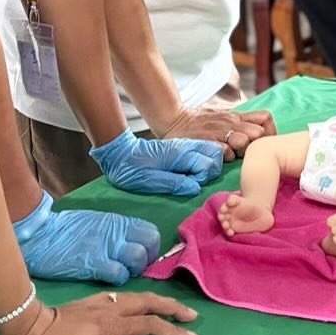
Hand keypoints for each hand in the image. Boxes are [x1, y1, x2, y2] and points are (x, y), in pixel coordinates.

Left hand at [0, 290, 199, 334]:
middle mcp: (111, 311)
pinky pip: (124, 297)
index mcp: (111, 327)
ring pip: (138, 298)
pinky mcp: (92, 302)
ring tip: (174, 308)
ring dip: (159, 302)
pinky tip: (138, 303)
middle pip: (149, 305)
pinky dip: (140, 299)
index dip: (172, 332)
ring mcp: (102, 303)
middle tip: (193, 316)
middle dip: (173, 309)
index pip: (149, 327)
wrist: (24, 326)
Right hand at [14, 190, 160, 284]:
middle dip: (148, 262)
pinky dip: (118, 279)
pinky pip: (118, 274)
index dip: (152, 249)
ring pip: (138, 259)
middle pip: (150, 246)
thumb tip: (133, 247)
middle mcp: (116, 232)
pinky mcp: (93, 263)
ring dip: (134, 271)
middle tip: (135, 272)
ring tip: (123, 277)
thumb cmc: (65, 231)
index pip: (151, 233)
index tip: (145, 259)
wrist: (39, 234)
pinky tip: (110, 281)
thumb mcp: (97, 224)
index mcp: (118, 223)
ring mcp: (106, 247)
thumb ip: (117, 234)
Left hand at [91, 128, 222, 196]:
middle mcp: (185, 146)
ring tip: (192, 177)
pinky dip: (202, 162)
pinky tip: (188, 172)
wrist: (119, 152)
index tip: (188, 184)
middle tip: (194, 181)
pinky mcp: (182, 148)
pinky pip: (201, 152)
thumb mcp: (149, 181)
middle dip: (211, 170)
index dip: (203, 178)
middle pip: (216, 154)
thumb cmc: (131, 168)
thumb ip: (174, 184)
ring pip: (211, 151)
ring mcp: (184, 146)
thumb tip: (196, 188)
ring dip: (207, 166)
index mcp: (179, 154)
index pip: (208, 163)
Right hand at [159, 105, 276, 161]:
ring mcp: (219, 131)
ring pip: (243, 143)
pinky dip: (224, 157)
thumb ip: (241, 121)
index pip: (266, 118)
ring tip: (229, 154)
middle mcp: (231, 122)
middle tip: (244, 152)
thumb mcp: (223, 116)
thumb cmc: (199, 122)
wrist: (172, 119)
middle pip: (258, 134)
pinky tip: (217, 157)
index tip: (261, 144)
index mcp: (237, 116)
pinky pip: (225, 152)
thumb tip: (262, 129)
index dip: (269, 132)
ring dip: (239, 152)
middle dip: (255, 145)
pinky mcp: (207, 141)